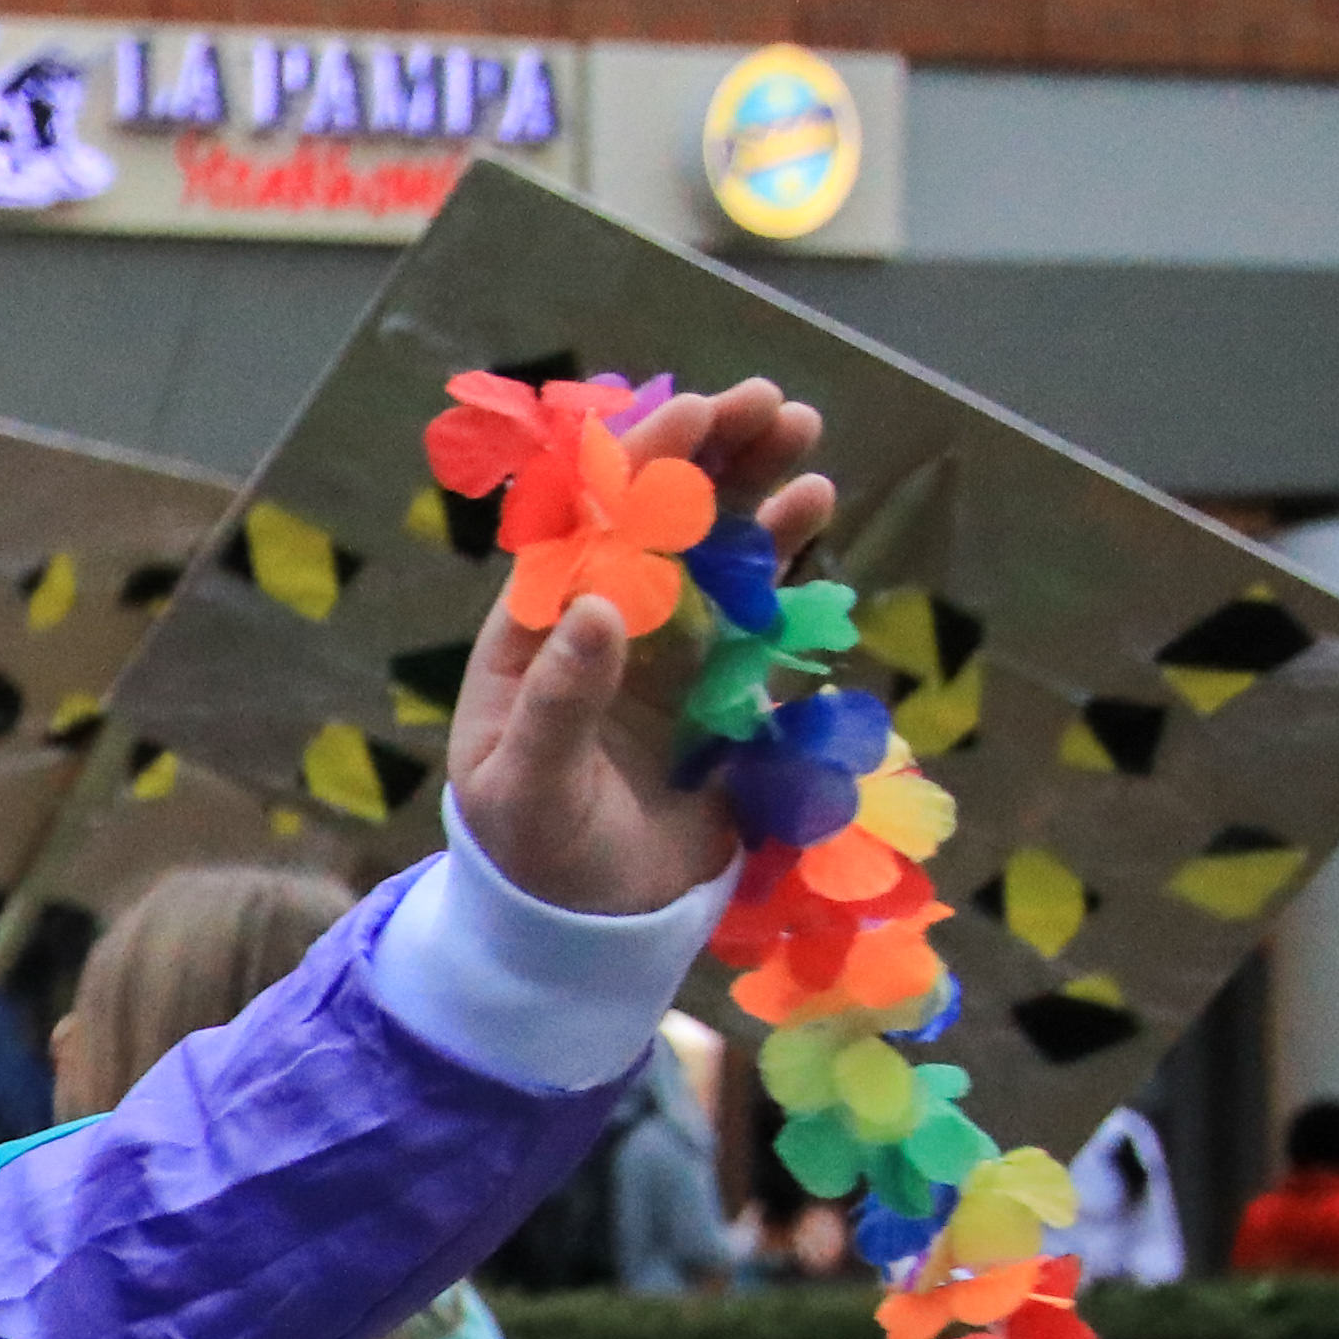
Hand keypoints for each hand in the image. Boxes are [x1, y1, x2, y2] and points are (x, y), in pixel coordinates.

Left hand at [444, 377, 838, 917]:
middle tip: (769, 405)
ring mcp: (666, 652)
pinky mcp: (720, 689)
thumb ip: (558, 701)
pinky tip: (815, 512)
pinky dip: (786, 566)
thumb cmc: (527, 857)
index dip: (638, 468)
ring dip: (755, 494)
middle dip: (710, 458)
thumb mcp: (523, 788)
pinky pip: (757, 612)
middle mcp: (602, 626)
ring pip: (713, 553)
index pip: (585, 527)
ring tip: (803, 440)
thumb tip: (597, 604)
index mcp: (536, 634)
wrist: (584, 932)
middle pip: (657, 520)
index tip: (692, 416)